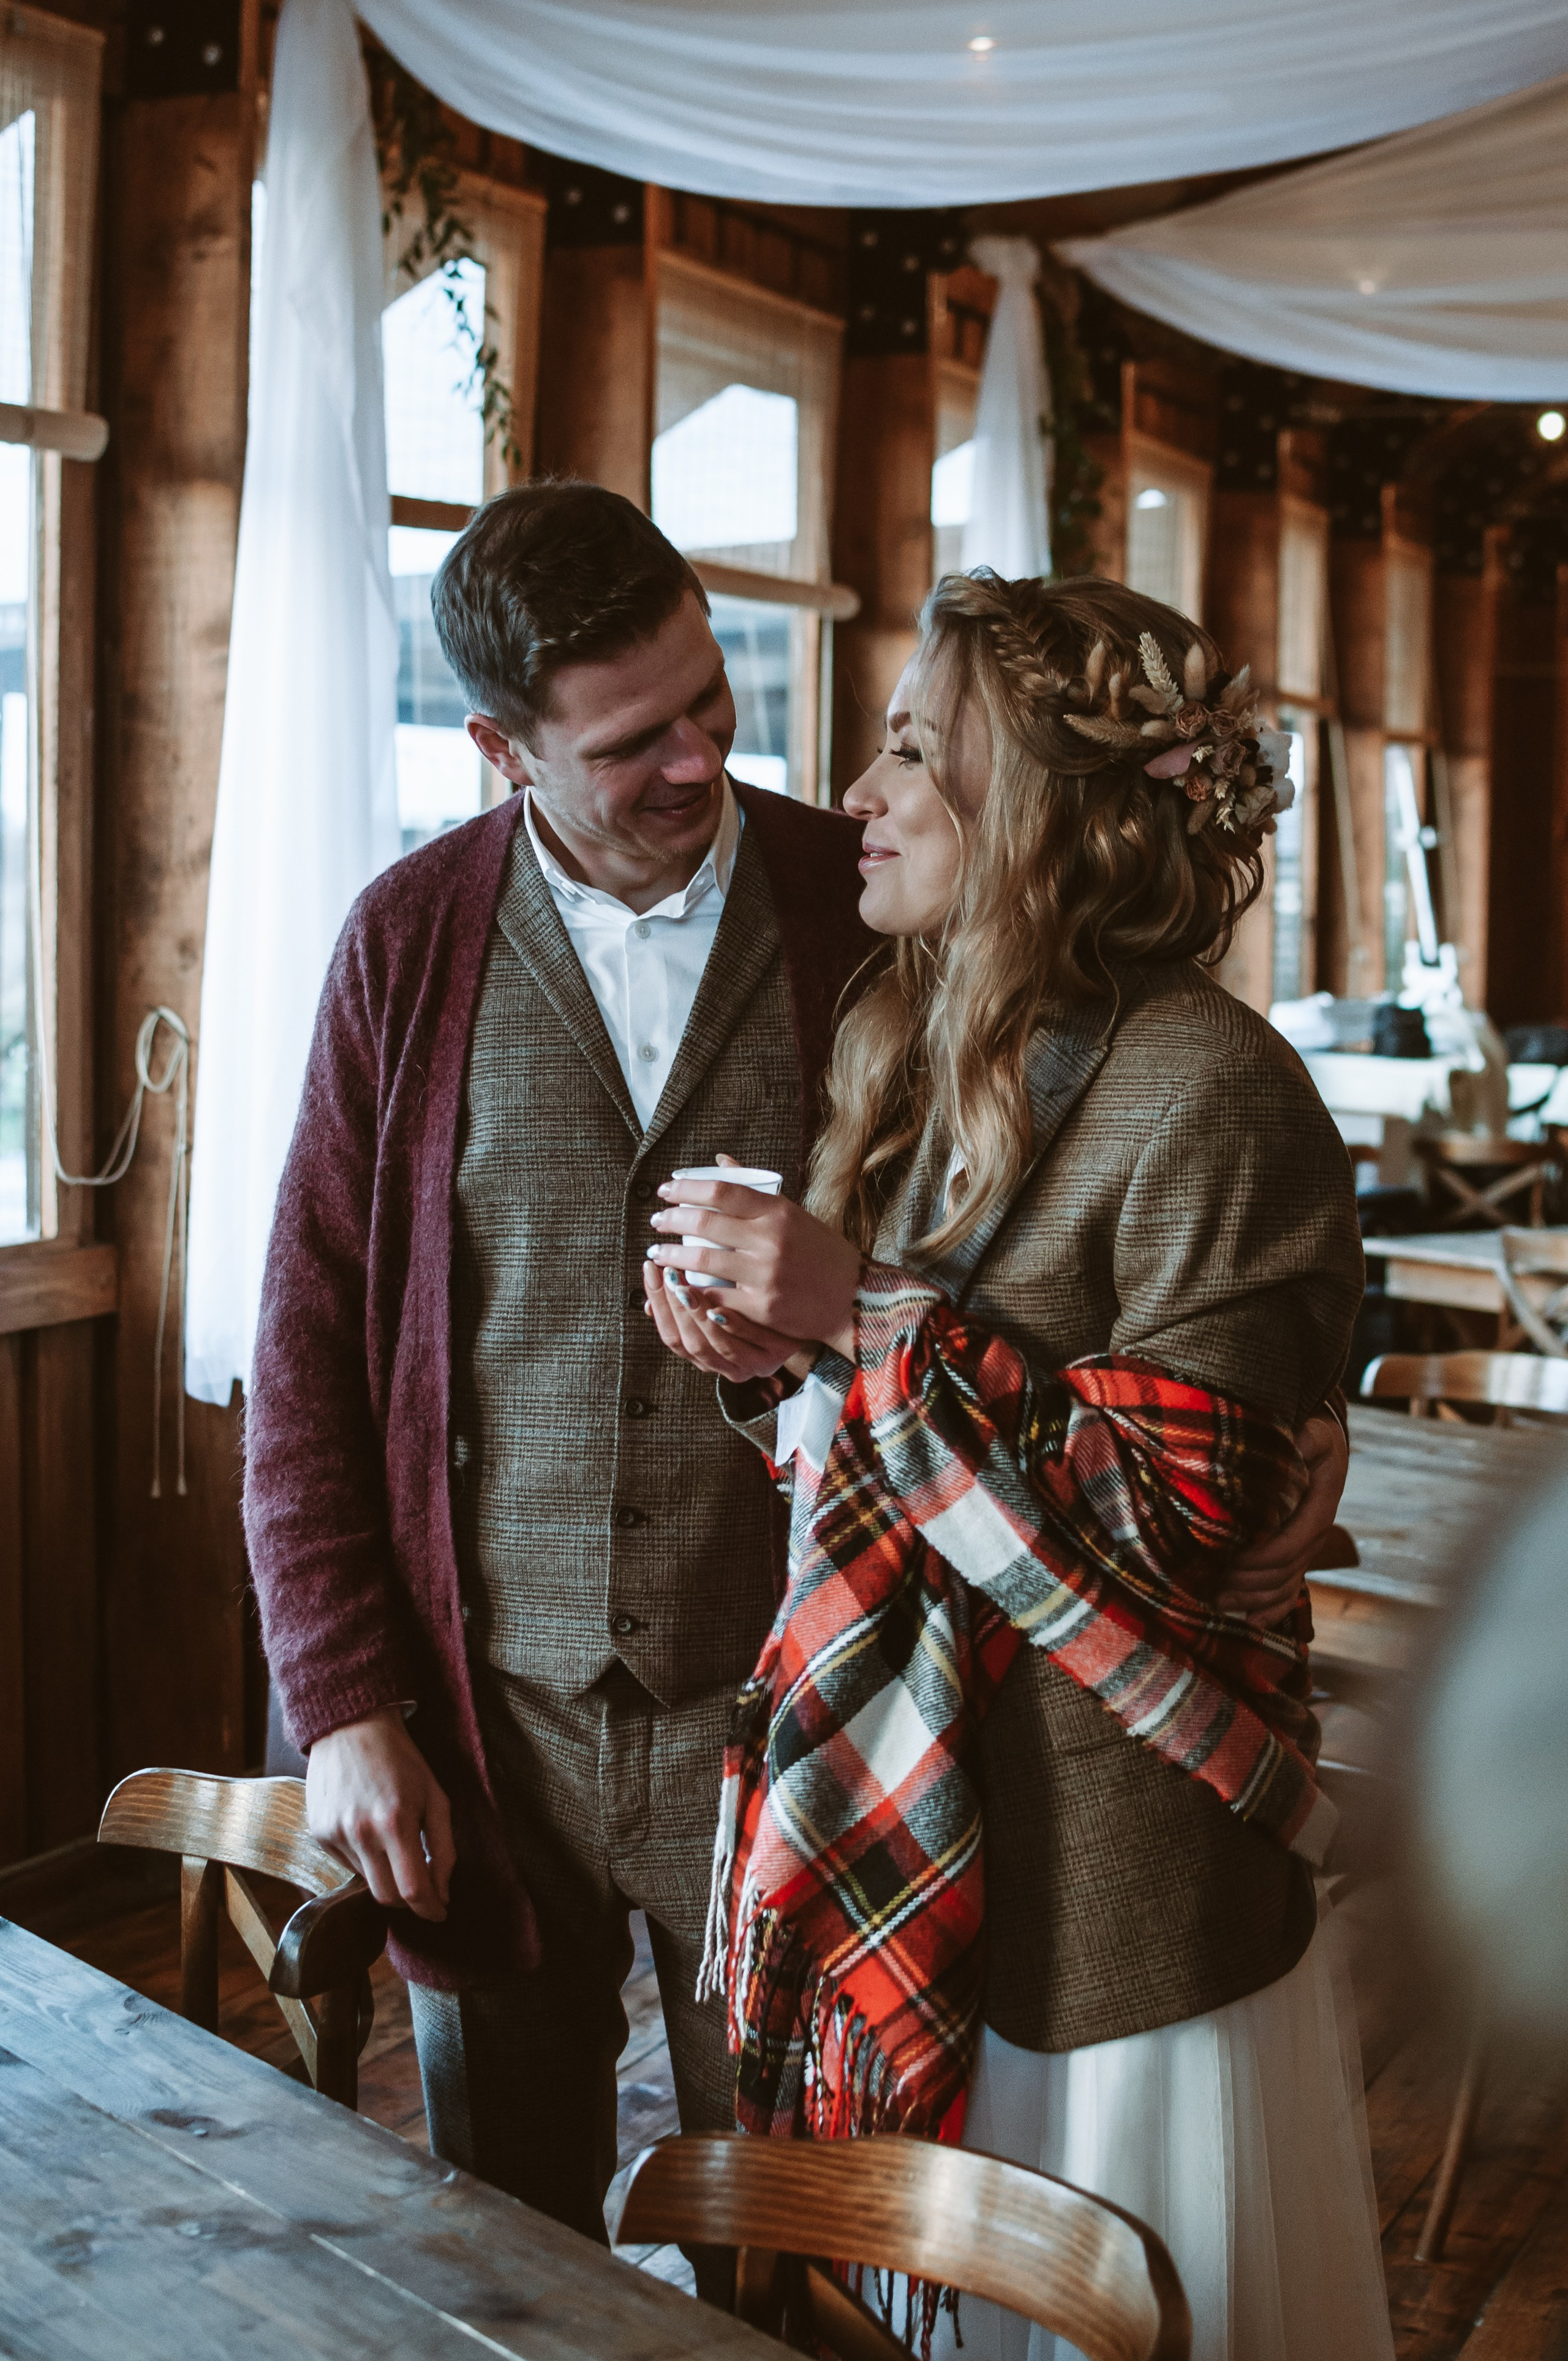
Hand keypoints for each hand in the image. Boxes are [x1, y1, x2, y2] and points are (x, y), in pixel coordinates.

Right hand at [305, 1707, 454, 1920]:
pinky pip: (347, 1866)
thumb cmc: (401, 1761)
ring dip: (387, 1876)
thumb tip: (443, 1893)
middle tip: (424, 1887)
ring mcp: (335, 1835)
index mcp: (395, 1823)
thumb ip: (444, 1849)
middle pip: (387, 1897)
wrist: (351, 1728)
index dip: (430, 1909)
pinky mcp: (318, 1834)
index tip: (440, 1913)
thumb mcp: (436, 1798)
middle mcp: (360, 1833)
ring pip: (367, 1883)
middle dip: (409, 1900)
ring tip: (395, 1844)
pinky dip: (366, 1861)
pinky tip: (371, 1833)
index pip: (412, 1889)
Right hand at [644, 1255, 803, 1378]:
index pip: (671, 1336)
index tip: (651, 1269)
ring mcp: (752, 1363)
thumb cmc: (769, 1304)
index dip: (657, 1304)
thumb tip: (646, 1301)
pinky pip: (745, 1343)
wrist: (823, 1308)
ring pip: (712, 1346)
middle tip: (665, 1271)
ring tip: (683, 1284)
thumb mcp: (727, 1303)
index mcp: (711, 1358)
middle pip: (687, 1342)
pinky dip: (729, 1326)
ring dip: (693, 1315)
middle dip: (671, 1308)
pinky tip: (717, 1305)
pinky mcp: (775, 1354)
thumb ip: (691, 1302)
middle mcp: (727, 1367)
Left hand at [646, 1174, 860, 1355]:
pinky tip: (677, 1286)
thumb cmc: (822, 1254)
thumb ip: (756, 1190)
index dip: (686, 1188)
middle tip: (656, 1222)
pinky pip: (715, 1296)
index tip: (665, 1191)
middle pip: (705, 1222)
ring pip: (703, 1260)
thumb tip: (720, 1158)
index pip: (722, 1190)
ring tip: (657, 1254)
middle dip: (671, 1220)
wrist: (853, 1299)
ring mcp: (766, 1274)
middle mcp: (771, 1239)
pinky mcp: (762, 1306)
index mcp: (778, 1211)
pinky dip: (691, 1291)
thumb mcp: (794, 1214)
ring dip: (672, 1256)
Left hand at [1218, 1410, 1348, 1624]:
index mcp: (1322, 1499)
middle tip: (1210, 1585)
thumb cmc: (1306, 1424)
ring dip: (1254, 1598)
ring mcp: (1306, 1541)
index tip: (1227, 1559)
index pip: (1293, 1540)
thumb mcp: (1310, 1426)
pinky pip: (1292, 1587)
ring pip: (1287, 1583)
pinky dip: (1273, 1608)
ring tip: (1217, 1603)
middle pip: (1287, 1569)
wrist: (1315, 1429)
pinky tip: (1252, 1621)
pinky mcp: (1295, 1548)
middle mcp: (1316, 1526)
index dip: (1261, 1556)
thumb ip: (1301, 1438)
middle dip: (1249, 1582)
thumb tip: (1289, 1446)